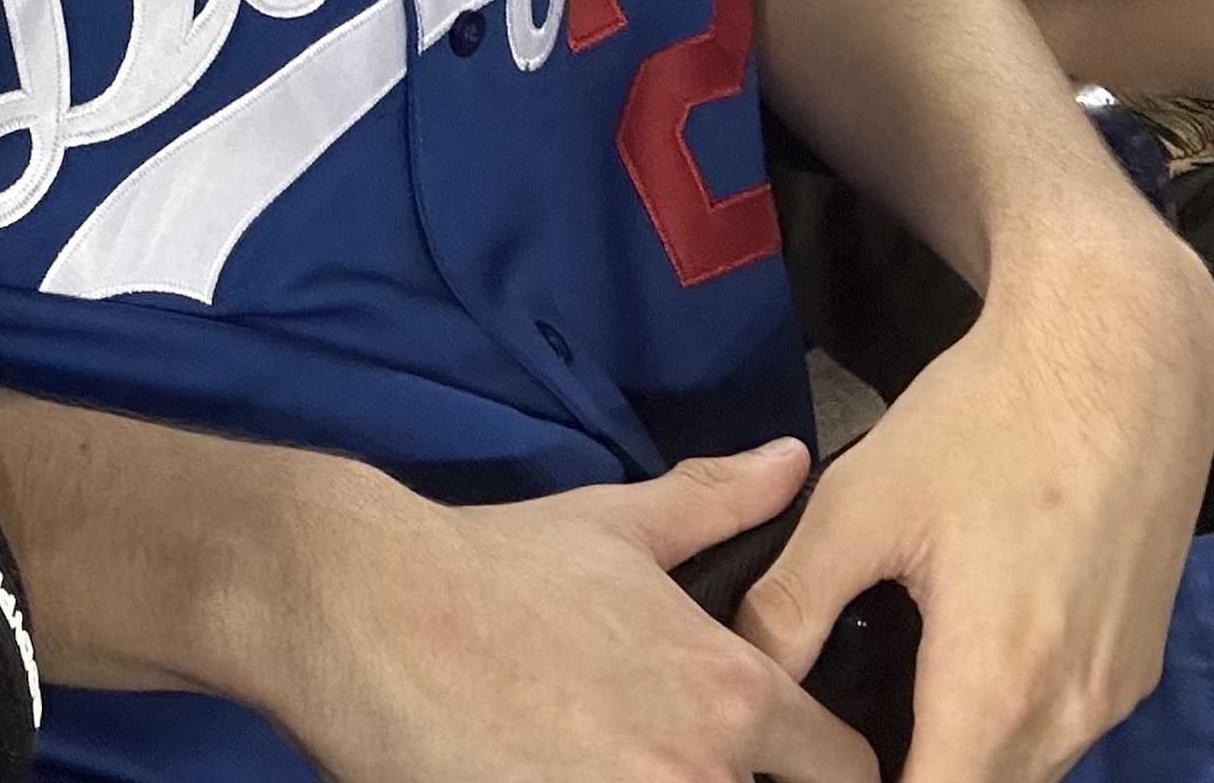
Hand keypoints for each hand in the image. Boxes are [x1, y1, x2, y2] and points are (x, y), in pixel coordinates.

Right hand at [277, 440, 873, 782]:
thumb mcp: (616, 525)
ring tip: (605, 757)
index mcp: (733, 695)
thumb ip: (718, 502)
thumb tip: (789, 461)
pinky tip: (556, 773)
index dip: (828, 768)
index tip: (792, 761)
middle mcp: (699, 772)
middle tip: (666, 749)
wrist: (367, 607)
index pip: (846, 770)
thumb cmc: (494, 566)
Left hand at [739, 233, 1213, 782]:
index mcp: (996, 687)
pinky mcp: (1137, 667)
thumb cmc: (989, 421)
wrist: (1118, 356)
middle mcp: (1070, 713)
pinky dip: (1012, 727)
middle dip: (911, 775)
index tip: (822, 760)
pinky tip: (960, 667)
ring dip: (965, 756)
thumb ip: (793, 606)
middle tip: (846, 730)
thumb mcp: (861, 502)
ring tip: (894, 705)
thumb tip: (745, 678)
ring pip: (1026, 774)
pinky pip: (1065, 735)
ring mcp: (1114, 695)